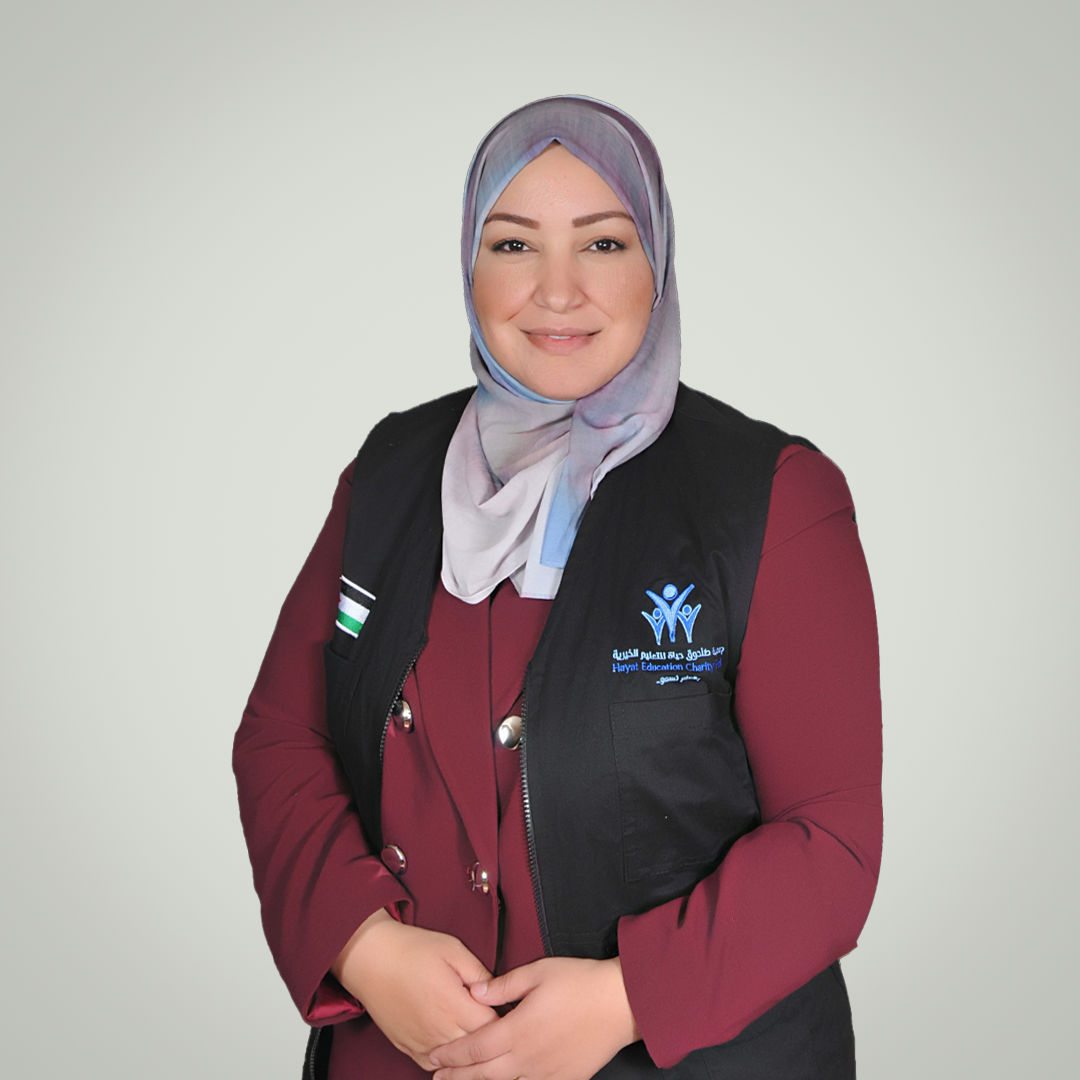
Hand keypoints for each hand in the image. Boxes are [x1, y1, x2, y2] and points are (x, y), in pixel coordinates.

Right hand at [332, 909, 497, 1070]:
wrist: (371, 958)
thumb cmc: (411, 949)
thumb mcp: (453, 949)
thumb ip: (478, 973)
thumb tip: (498, 991)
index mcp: (453, 1005)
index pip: (492, 1027)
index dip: (505, 1019)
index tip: (511, 1011)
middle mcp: (439, 1030)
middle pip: (477, 1047)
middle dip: (491, 1037)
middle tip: (501, 1027)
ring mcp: (422, 1043)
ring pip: (457, 1061)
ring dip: (470, 1051)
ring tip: (480, 1038)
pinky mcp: (408, 1048)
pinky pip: (434, 1065)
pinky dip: (447, 1059)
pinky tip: (453, 1046)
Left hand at [428, 956, 640, 1079]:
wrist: (620, 1003)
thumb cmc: (579, 982)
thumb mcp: (537, 972)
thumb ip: (502, 985)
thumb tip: (474, 992)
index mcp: (517, 1031)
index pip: (473, 1049)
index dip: (451, 1055)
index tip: (433, 1057)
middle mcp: (527, 1058)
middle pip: (483, 1075)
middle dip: (457, 1077)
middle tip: (436, 1077)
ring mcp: (546, 1073)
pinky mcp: (564, 1079)